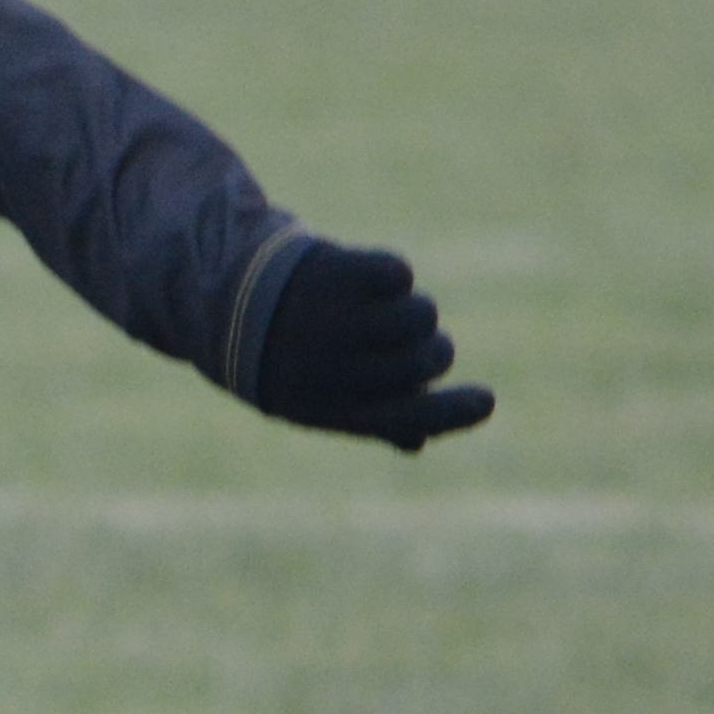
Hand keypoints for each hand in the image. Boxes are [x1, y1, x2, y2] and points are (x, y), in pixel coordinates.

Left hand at [234, 232, 494, 450]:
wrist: (226, 295)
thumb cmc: (283, 356)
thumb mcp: (316, 397)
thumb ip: (369, 417)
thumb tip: (418, 441)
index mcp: (330, 408)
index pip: (406, 418)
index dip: (453, 413)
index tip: (487, 400)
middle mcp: (331, 367)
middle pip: (424, 361)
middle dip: (434, 350)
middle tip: (420, 341)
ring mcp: (331, 318)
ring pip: (419, 316)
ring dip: (414, 309)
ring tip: (384, 307)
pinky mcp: (334, 272)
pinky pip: (399, 274)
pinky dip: (394, 274)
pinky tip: (367, 279)